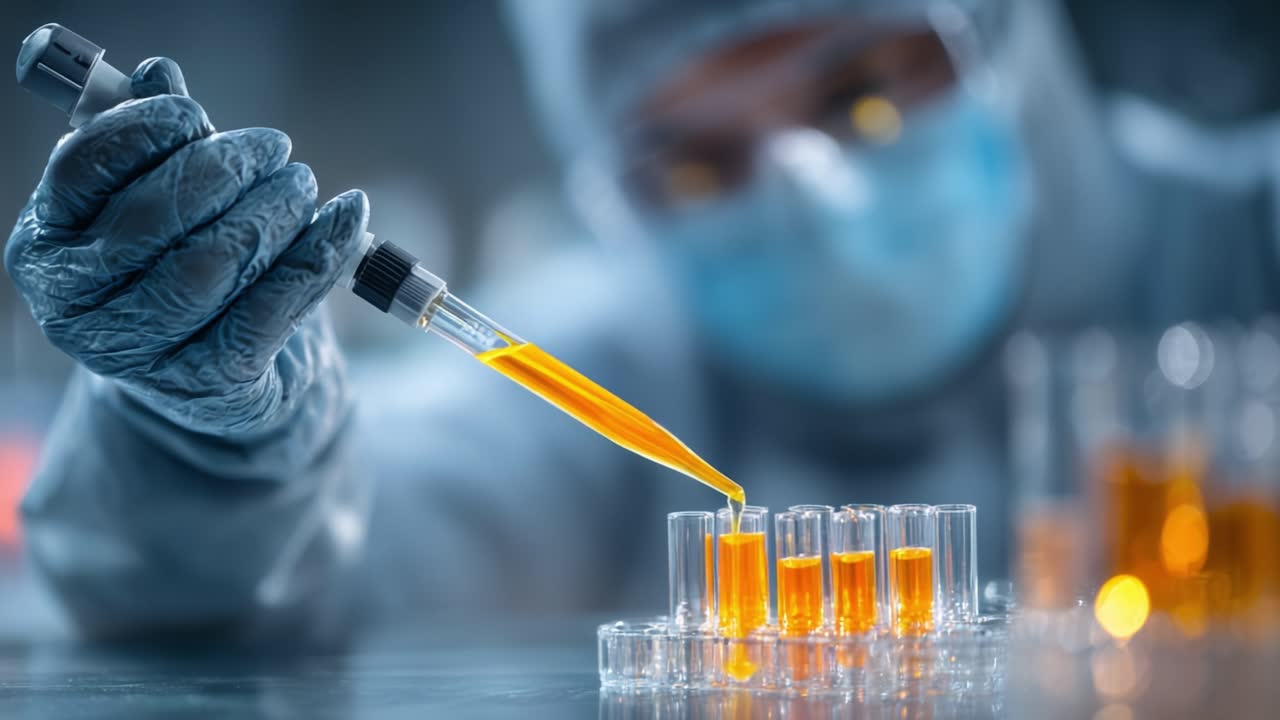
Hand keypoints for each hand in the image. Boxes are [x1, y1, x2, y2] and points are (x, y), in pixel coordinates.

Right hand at [5, 58, 367, 434]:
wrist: (217, 379)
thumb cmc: (181, 269)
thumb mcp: (159, 204)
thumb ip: (154, 143)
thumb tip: (157, 73)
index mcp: (48, 244)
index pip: (86, 166)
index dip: (149, 128)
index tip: (197, 115)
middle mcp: (78, 305)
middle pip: (158, 214)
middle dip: (227, 168)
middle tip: (275, 150)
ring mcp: (142, 353)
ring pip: (215, 263)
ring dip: (274, 211)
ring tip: (302, 185)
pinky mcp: (212, 384)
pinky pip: (273, 308)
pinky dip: (318, 255)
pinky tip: (346, 218)